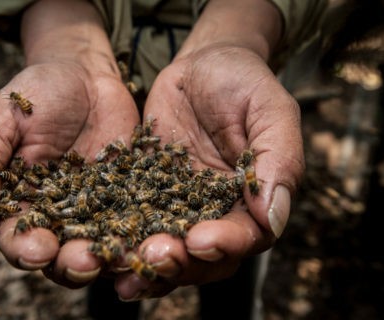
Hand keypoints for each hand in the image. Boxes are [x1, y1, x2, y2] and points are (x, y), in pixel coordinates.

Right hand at [0, 61, 139, 287]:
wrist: (85, 75)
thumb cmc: (35, 96)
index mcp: (20, 205)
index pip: (17, 239)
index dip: (24, 250)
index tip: (37, 250)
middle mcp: (58, 216)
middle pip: (61, 255)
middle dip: (71, 264)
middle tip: (83, 262)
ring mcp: (96, 210)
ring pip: (100, 247)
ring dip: (108, 258)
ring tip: (116, 256)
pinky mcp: (128, 198)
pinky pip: (135, 223)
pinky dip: (141, 235)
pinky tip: (150, 239)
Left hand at [114, 44, 303, 299]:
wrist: (202, 65)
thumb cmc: (243, 83)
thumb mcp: (270, 112)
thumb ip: (279, 161)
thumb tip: (275, 217)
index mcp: (251, 200)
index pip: (245, 236)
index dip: (225, 244)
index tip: (201, 240)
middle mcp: (215, 211)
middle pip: (202, 255)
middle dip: (180, 262)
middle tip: (155, 257)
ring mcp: (178, 205)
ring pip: (167, 247)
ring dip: (148, 265)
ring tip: (124, 273)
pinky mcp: (146, 192)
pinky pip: (135, 221)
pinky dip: (121, 239)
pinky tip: (104, 250)